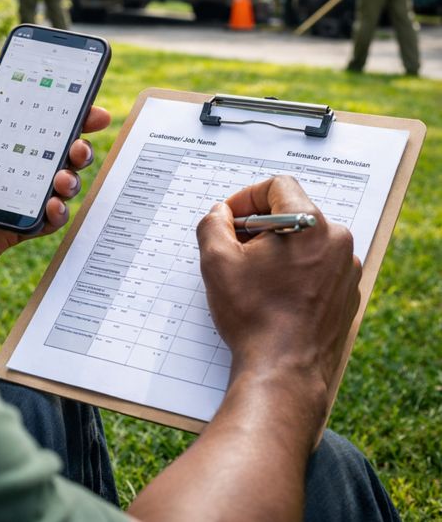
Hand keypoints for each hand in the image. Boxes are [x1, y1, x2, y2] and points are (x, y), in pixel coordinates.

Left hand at [0, 68, 109, 278]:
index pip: (41, 125)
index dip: (70, 115)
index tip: (91, 106)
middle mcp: (12, 168)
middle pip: (59, 154)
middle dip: (80, 145)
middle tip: (80, 143)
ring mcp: (16, 199)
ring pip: (60, 186)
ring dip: (71, 178)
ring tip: (62, 175)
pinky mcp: (15, 228)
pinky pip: (46, 222)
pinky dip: (57, 213)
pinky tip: (52, 204)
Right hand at [196, 176, 360, 406]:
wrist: (284, 372)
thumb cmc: (254, 317)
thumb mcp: (217, 261)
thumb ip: (213, 223)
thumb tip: (220, 213)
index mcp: (310, 224)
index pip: (278, 186)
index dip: (247, 197)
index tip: (230, 219)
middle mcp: (337, 241)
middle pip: (292, 212)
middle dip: (260, 224)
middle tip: (235, 246)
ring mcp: (346, 270)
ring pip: (305, 240)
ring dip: (277, 248)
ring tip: (252, 274)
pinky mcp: (346, 294)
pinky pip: (318, 266)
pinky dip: (294, 270)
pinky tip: (273, 293)